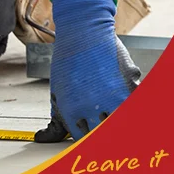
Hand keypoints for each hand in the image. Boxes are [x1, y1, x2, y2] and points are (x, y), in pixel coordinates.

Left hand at [35, 0, 140, 141]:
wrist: (84, 32)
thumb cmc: (68, 63)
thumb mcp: (57, 93)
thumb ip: (54, 121)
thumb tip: (40, 140)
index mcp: (70, 110)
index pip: (81, 138)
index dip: (87, 140)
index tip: (92, 140)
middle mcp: (90, 105)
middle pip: (102, 134)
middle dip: (104, 132)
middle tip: (105, 126)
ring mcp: (110, 96)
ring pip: (120, 123)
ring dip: (118, 120)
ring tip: (114, 113)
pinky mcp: (128, 85)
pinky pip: (134, 106)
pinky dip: (131, 106)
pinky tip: (124, 100)